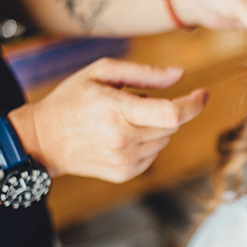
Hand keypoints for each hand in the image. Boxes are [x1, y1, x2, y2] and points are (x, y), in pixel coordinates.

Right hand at [10, 58, 207, 182]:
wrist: (43, 139)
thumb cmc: (72, 100)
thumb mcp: (101, 73)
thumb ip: (144, 73)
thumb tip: (180, 74)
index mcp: (117, 111)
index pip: (173, 113)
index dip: (195, 104)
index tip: (203, 93)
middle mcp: (122, 139)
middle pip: (172, 125)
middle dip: (169, 109)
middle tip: (141, 100)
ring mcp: (124, 160)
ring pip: (165, 139)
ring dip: (156, 126)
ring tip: (125, 118)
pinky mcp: (124, 173)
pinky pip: (154, 154)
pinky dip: (148, 141)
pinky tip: (123, 135)